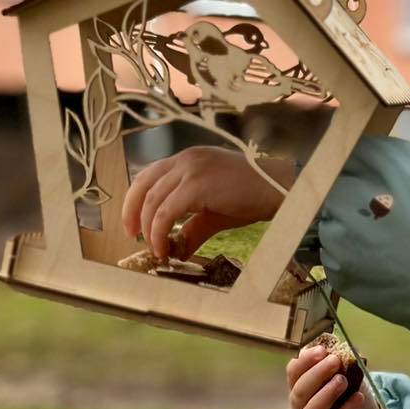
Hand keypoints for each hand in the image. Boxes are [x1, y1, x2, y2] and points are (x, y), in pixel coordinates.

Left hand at [120, 146, 295, 259]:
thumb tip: (176, 249)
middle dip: (132, 213)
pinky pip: (165, 212)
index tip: (135, 224)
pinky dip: (159, 232)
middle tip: (134, 236)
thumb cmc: (252, 197)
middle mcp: (185, 159)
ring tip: (156, 249)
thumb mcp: (214, 212)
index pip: (150, 176)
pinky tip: (165, 248)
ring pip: (152, 201)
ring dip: (149, 229)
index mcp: (188, 160)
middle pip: (143, 184)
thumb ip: (191, 227)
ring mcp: (189, 170)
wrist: (277, 189)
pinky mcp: (196, 186)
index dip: (136, 200)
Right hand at [286, 343, 387, 408]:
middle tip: (335, 361)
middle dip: (316, 374)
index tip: (322, 350)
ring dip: (326, 393)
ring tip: (343, 381)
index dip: (305, 360)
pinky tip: (358, 398)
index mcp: (300, 390)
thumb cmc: (353, 402)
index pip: (293, 373)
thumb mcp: (350, 379)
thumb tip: (340, 348)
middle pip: (299, 391)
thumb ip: (343, 365)